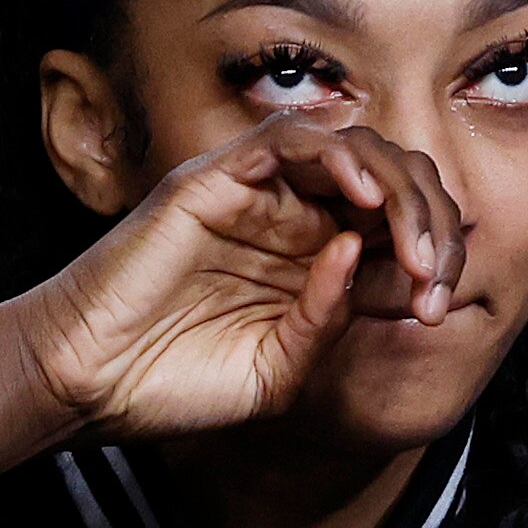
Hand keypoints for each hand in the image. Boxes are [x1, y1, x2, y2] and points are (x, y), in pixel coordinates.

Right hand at [0, 118, 463, 490]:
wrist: (88, 386)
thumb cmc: (171, 385)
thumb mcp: (279, 372)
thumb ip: (328, 318)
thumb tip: (366, 253)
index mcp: (310, 266)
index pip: (398, 234)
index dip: (435, 260)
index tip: (438, 310)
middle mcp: (289, 221)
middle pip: (389, 186)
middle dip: (432, 224)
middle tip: (439, 276)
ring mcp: (252, 197)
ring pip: (351, 152)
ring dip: (397, 191)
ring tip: (416, 242)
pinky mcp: (213, 179)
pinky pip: (288, 141)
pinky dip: (337, 157)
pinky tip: (365, 199)